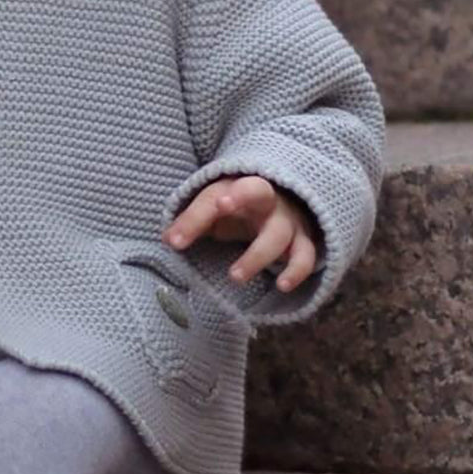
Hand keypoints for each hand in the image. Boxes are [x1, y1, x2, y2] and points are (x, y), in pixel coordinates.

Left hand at [163, 176, 319, 292]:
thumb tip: (167, 239)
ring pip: (278, 233)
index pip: (212, 197)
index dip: (193, 216)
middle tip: (221, 206)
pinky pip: (306, 255)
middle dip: (241, 195)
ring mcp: (287, 220)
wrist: (285, 203)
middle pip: (257, 190)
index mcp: (236, 188)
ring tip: (234, 276)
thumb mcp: (215, 210)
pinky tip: (282, 285)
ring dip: (257, 255)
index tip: (173, 240)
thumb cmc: (240, 209)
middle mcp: (265, 200)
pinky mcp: (304, 241)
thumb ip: (193, 222)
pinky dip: (297, 270)